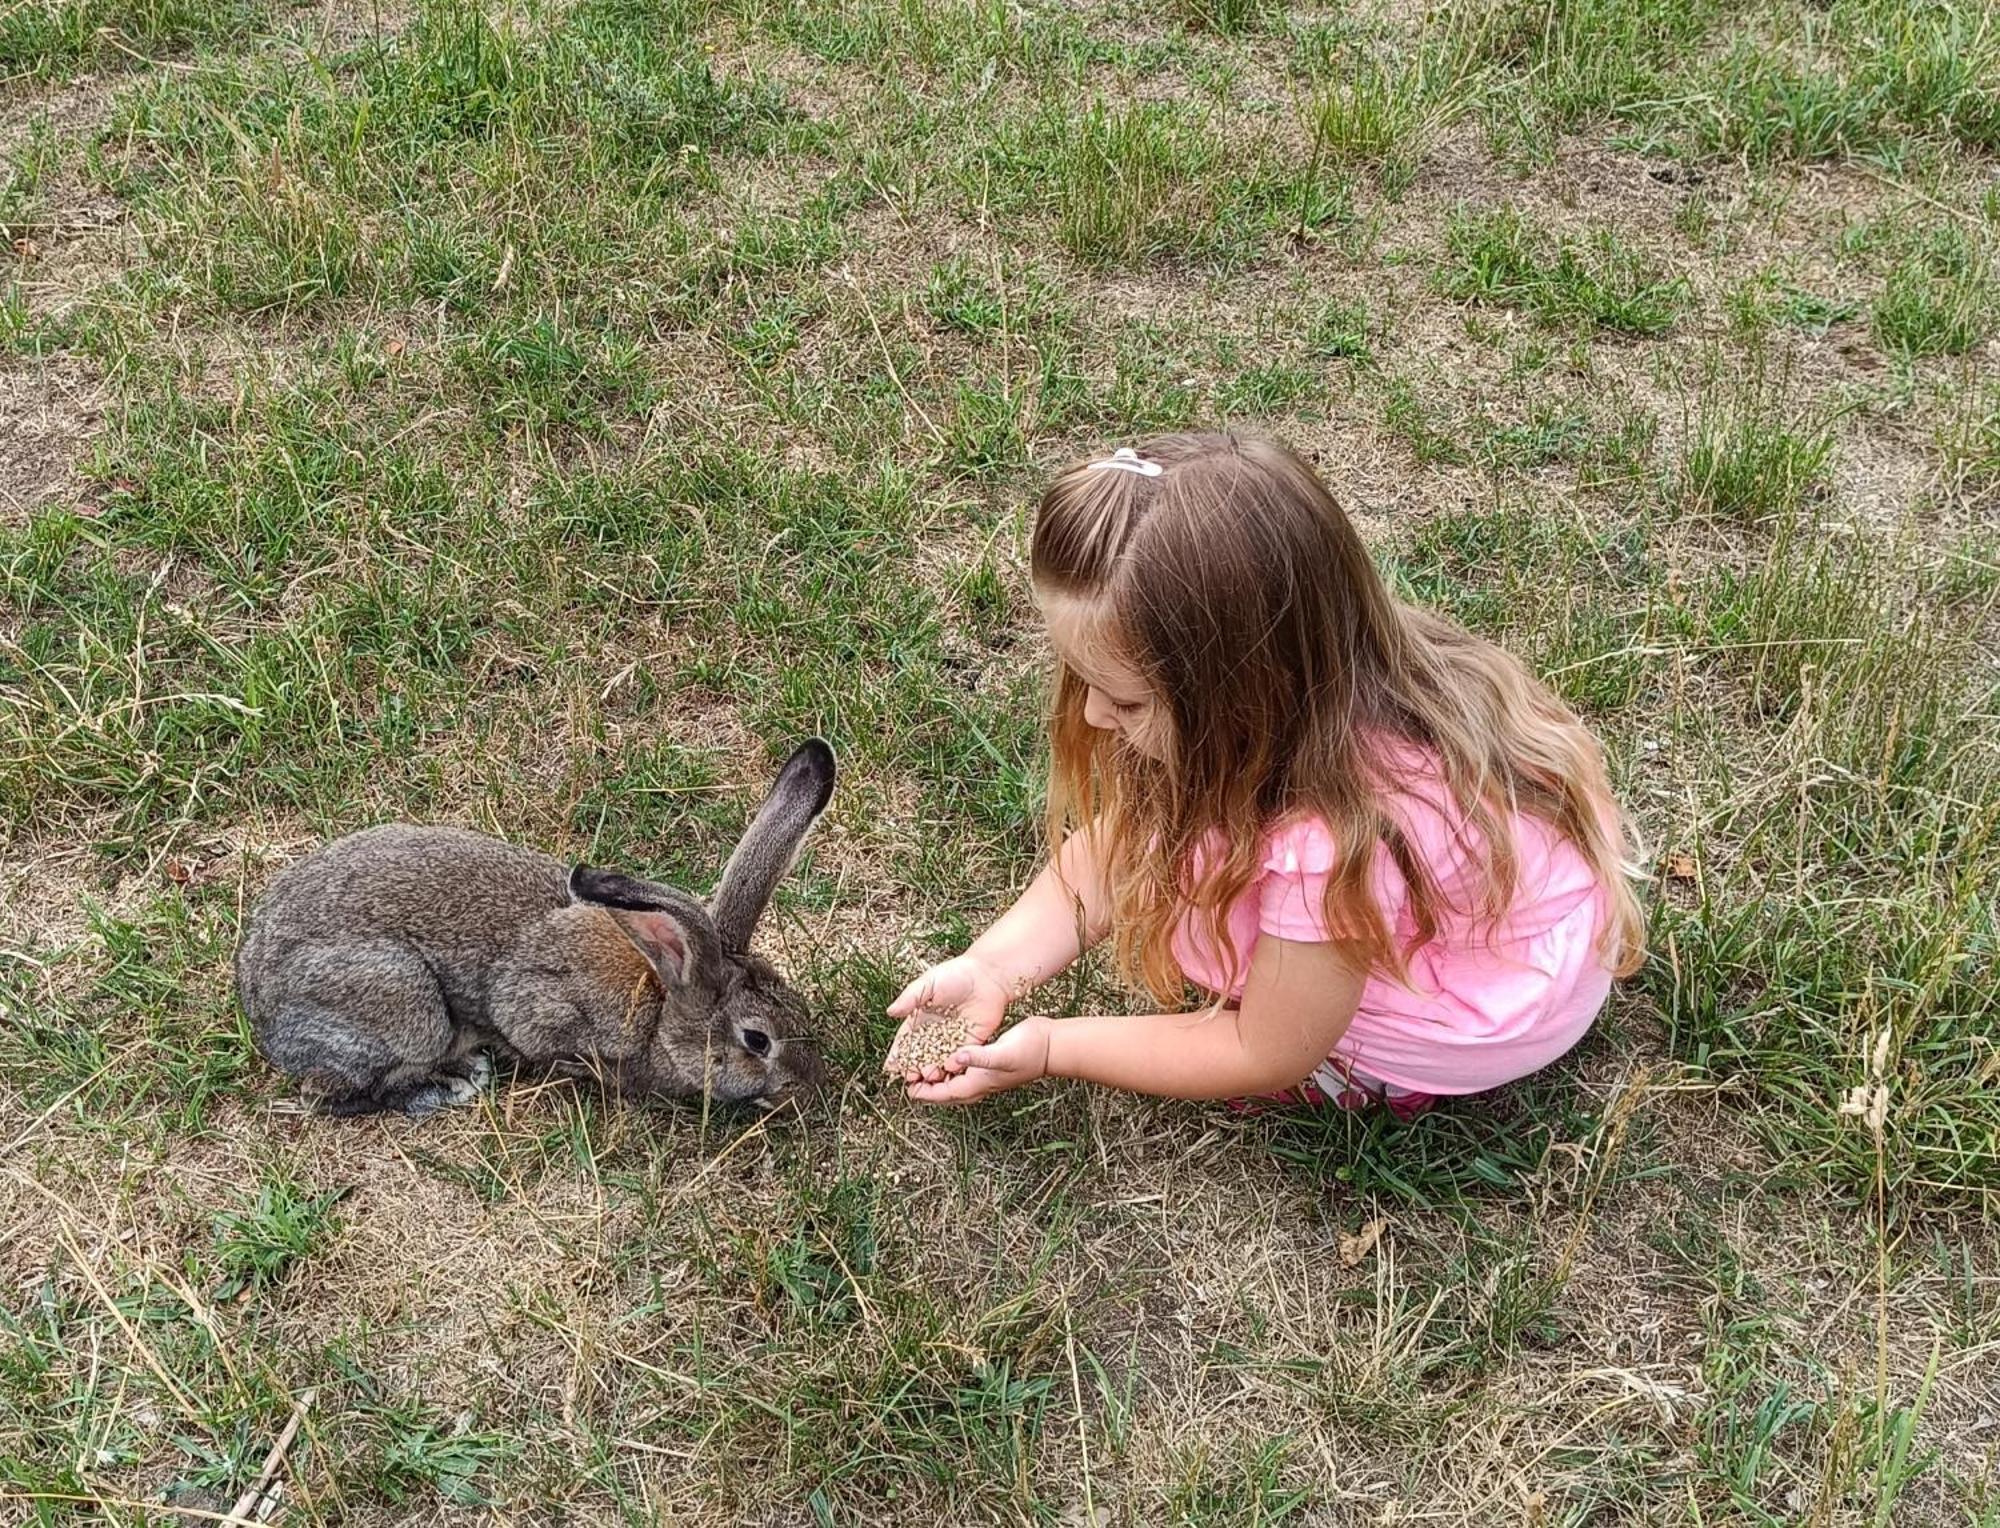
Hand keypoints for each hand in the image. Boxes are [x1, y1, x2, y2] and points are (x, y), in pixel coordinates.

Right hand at [887, 953, 1012, 1083]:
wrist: (988, 975)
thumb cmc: (957, 974)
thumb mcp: (928, 983)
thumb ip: (909, 999)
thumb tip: (891, 1012)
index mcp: (922, 1018)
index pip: (906, 1040)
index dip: (898, 1054)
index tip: (891, 1067)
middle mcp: (936, 1031)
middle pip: (921, 1055)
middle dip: (914, 1067)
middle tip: (910, 1078)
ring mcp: (953, 1038)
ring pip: (939, 1060)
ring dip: (932, 1070)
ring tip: (927, 1076)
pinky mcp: (971, 1041)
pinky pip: (960, 1058)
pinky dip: (953, 1065)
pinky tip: (948, 1070)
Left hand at [905, 1017, 1052, 1105]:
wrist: (1050, 1046)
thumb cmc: (1029, 1051)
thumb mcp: (1002, 1053)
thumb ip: (978, 1057)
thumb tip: (955, 1058)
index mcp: (978, 1084)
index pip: (943, 1094)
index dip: (923, 1092)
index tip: (905, 1086)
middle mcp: (978, 1083)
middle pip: (944, 1091)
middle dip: (924, 1087)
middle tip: (906, 1077)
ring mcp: (983, 1075)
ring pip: (951, 1082)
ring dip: (934, 1077)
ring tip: (917, 1067)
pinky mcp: (986, 1063)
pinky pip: (961, 1070)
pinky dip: (947, 1065)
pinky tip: (940, 1055)